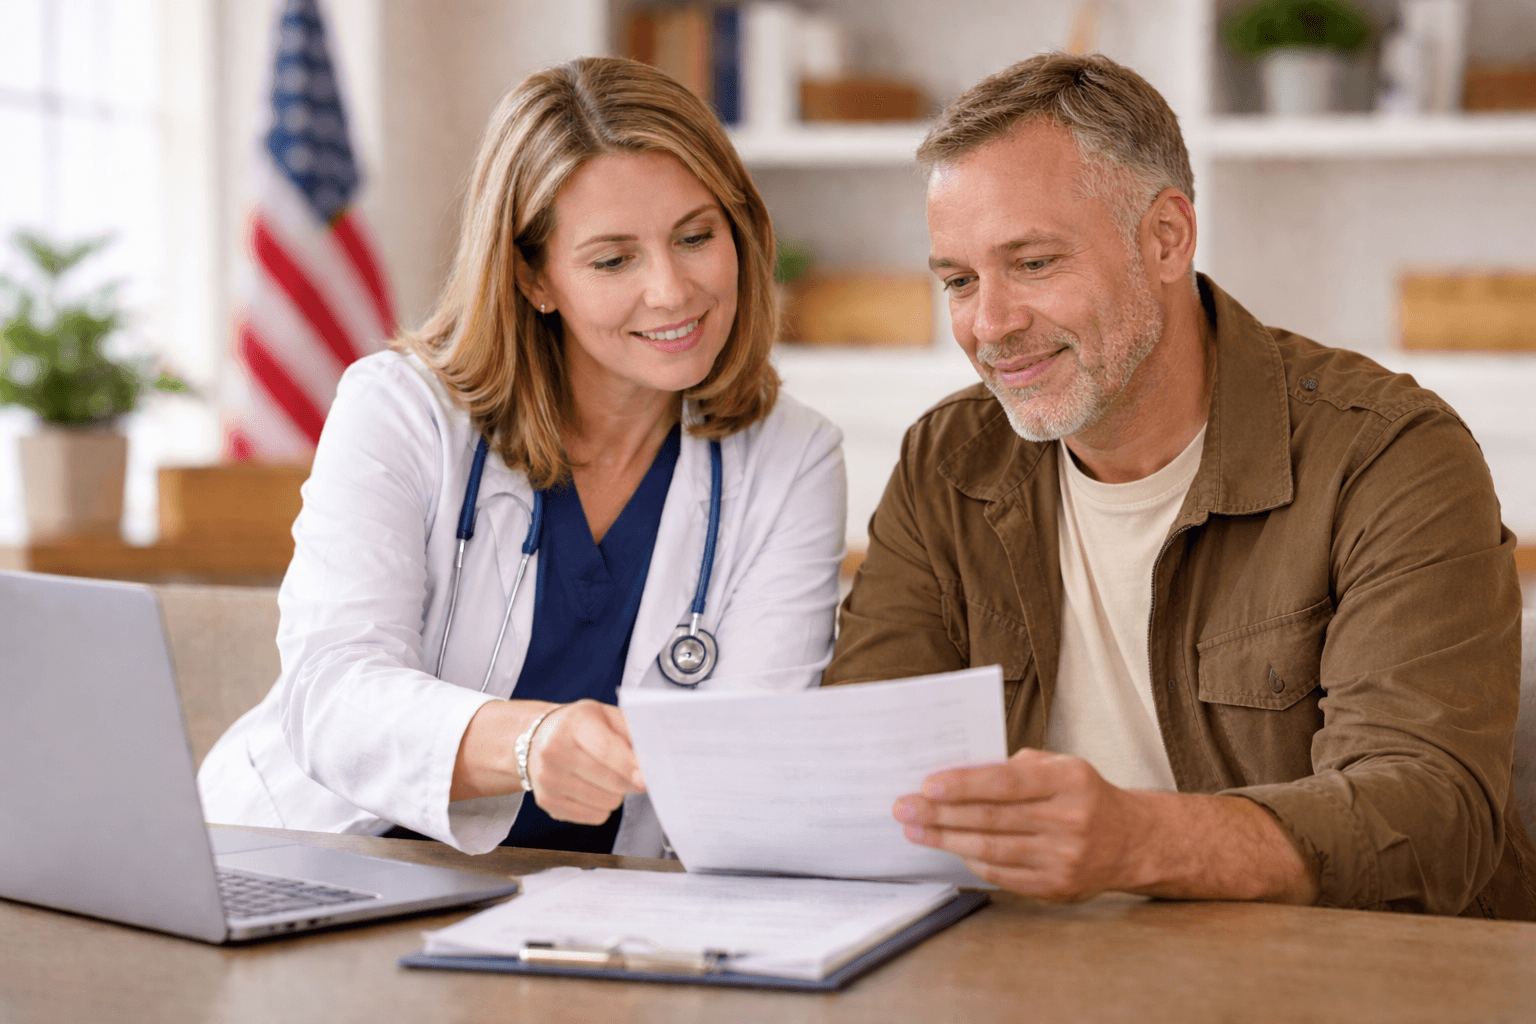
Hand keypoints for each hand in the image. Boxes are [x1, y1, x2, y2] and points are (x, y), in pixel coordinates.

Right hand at [449, 699, 645, 820]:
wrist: (536, 737)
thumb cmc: (578, 726)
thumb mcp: (604, 715)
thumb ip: (630, 731)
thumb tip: (651, 757)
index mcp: (573, 724)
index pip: (605, 749)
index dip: (630, 767)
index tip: (647, 778)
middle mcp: (554, 751)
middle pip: (609, 781)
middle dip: (630, 782)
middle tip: (633, 775)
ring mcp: (547, 779)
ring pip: (604, 802)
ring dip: (616, 795)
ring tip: (608, 779)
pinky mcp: (546, 801)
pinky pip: (592, 816)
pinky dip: (602, 807)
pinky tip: (594, 790)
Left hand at [893, 748, 1145, 900]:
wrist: (1132, 841)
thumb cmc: (1082, 795)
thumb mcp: (1060, 766)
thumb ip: (1014, 768)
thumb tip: (957, 775)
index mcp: (1069, 781)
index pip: (1005, 782)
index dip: (963, 784)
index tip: (927, 784)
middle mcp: (1069, 820)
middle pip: (991, 818)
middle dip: (940, 813)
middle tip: (905, 807)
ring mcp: (1064, 858)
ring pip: (991, 849)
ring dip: (945, 839)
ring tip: (915, 829)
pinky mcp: (1056, 887)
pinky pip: (1001, 874)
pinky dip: (970, 860)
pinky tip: (949, 847)